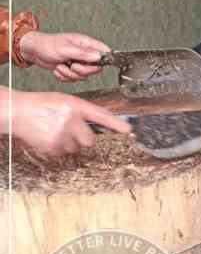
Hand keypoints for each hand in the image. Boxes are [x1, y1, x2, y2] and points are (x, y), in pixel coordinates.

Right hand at [7, 89, 132, 155]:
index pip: (101, 115)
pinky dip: (59, 147)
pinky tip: (49, 136)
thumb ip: (82, 110)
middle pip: (90, 139)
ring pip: (77, 147)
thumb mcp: (65, 101)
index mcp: (75, 105)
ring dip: (70, 142)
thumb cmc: (43, 104)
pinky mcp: (53, 145)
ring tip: (56, 130)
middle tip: (72, 130)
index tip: (128, 130)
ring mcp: (62, 133)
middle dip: (84, 137)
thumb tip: (98, 122)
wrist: (18, 112)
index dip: (116, 124)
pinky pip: (64, 152)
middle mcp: (71, 119)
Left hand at [18, 30, 109, 81]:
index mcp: (86, 43)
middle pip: (95, 68)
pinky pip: (73, 79)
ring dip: (70, 74)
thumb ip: (83, 53)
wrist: (34, 52)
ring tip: (61, 65)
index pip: (104, 51)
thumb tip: (98, 56)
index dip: (104, 59)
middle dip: (82, 70)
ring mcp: (78, 62)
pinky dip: (64, 76)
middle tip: (72, 65)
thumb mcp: (66, 49)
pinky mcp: (71, 70)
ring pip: (83, 76)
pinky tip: (58, 68)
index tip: (98, 65)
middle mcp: (84, 53)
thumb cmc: (48, 45)